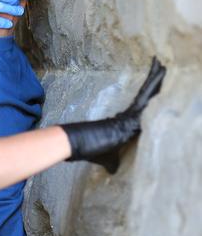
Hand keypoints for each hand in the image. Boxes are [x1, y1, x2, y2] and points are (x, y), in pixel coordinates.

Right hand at [62, 57, 165, 172]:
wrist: (74, 141)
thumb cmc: (87, 148)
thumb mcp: (106, 158)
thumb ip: (112, 162)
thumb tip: (113, 170)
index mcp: (124, 123)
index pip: (143, 107)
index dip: (151, 94)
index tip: (156, 81)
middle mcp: (127, 117)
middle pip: (146, 96)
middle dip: (154, 81)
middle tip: (160, 64)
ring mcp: (127, 116)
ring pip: (147, 95)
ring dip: (155, 81)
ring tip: (161, 66)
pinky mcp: (126, 118)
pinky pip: (144, 102)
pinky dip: (151, 91)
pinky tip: (157, 80)